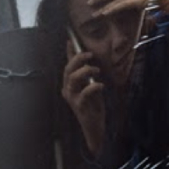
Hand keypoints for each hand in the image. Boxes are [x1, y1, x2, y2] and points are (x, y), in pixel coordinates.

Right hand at [61, 39, 105, 157]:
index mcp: (69, 85)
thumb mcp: (91, 88)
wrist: (94, 128)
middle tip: (90, 55)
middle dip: (78, 59)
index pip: (67, 66)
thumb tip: (88, 61)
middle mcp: (67, 91)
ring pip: (72, 79)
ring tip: (97, 71)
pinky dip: (93, 86)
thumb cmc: (93, 108)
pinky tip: (101, 85)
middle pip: (68, 70)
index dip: (69, 53)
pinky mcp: (79, 107)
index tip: (70, 41)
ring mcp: (72, 99)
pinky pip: (84, 92)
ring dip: (85, 71)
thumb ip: (88, 76)